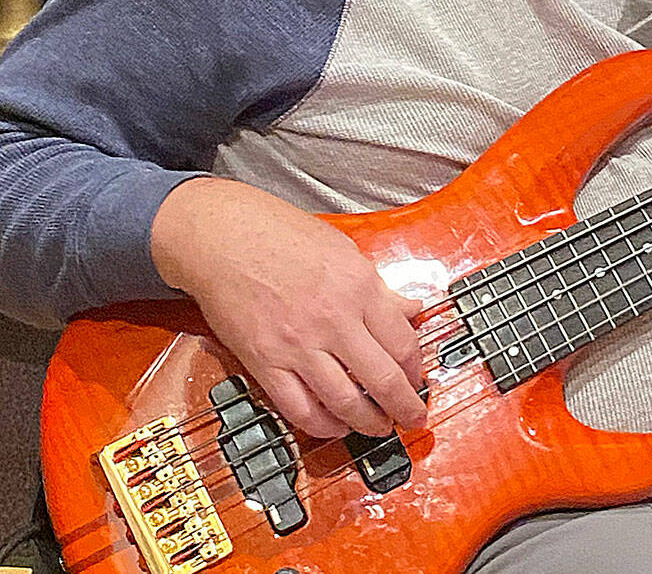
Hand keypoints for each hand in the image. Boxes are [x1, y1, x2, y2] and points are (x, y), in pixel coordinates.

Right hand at [151, 177, 428, 438]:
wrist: (223, 237)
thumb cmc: (281, 235)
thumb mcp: (345, 249)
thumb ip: (379, 287)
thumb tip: (410, 310)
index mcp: (359, 287)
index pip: (403, 342)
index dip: (416, 369)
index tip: (417, 378)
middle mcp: (333, 319)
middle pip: (382, 379)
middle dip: (404, 407)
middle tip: (413, 417)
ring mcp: (298, 346)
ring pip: (345, 402)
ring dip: (368, 423)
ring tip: (378, 427)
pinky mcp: (265, 363)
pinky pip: (300, 409)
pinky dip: (323, 425)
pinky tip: (335, 425)